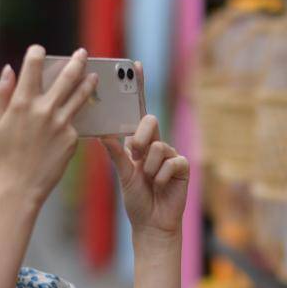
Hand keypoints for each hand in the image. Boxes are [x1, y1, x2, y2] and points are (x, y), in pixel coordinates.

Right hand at [0, 45, 96, 205]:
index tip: (40, 50)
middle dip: (76, 61)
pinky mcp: (72, 137)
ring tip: (94, 76)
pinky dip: (74, 118)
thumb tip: (10, 69)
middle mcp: (44, 109)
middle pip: (67, 77)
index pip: (33, 65)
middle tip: (83, 53)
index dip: (36, 53)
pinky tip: (77, 117)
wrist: (21, 185)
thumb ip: (1, 93)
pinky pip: (74, 122)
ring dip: (89, 83)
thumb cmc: (4, 154)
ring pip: (80, 96)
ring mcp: (61, 123)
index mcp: (22, 102)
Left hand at [102, 69, 188, 245]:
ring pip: (158, 147)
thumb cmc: (137, 199)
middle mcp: (156, 143)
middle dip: (141, 139)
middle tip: (136, 156)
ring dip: (149, 168)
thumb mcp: (122, 175)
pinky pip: (172, 162)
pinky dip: (162, 176)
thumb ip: (117, 154)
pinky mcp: (183, 166)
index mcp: (140, 141)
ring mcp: (171, 154)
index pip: (138, 110)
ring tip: (149, 182)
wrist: (153, 224)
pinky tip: (161, 186)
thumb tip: (103, 135)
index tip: (135, 64)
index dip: (139, 87)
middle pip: (150, 122)